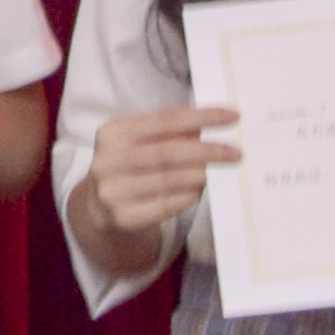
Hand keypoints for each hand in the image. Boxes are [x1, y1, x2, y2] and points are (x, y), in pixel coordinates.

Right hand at [82, 103, 238, 237]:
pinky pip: (165, 205)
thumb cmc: (130, 165)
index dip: (201, 117)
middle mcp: (108, 161)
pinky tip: (200, 190)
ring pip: (168, 180)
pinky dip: (187, 196)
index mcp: (113, 132)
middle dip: (207, 150)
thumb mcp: (141, 142)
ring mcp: (113, 191)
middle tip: (235, 152)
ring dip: (200, 174)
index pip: (165, 119)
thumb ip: (170, 131)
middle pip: (167, 151)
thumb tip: (209, 126)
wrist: (98, 207)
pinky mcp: (122, 217)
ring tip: (221, 171)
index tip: (232, 116)